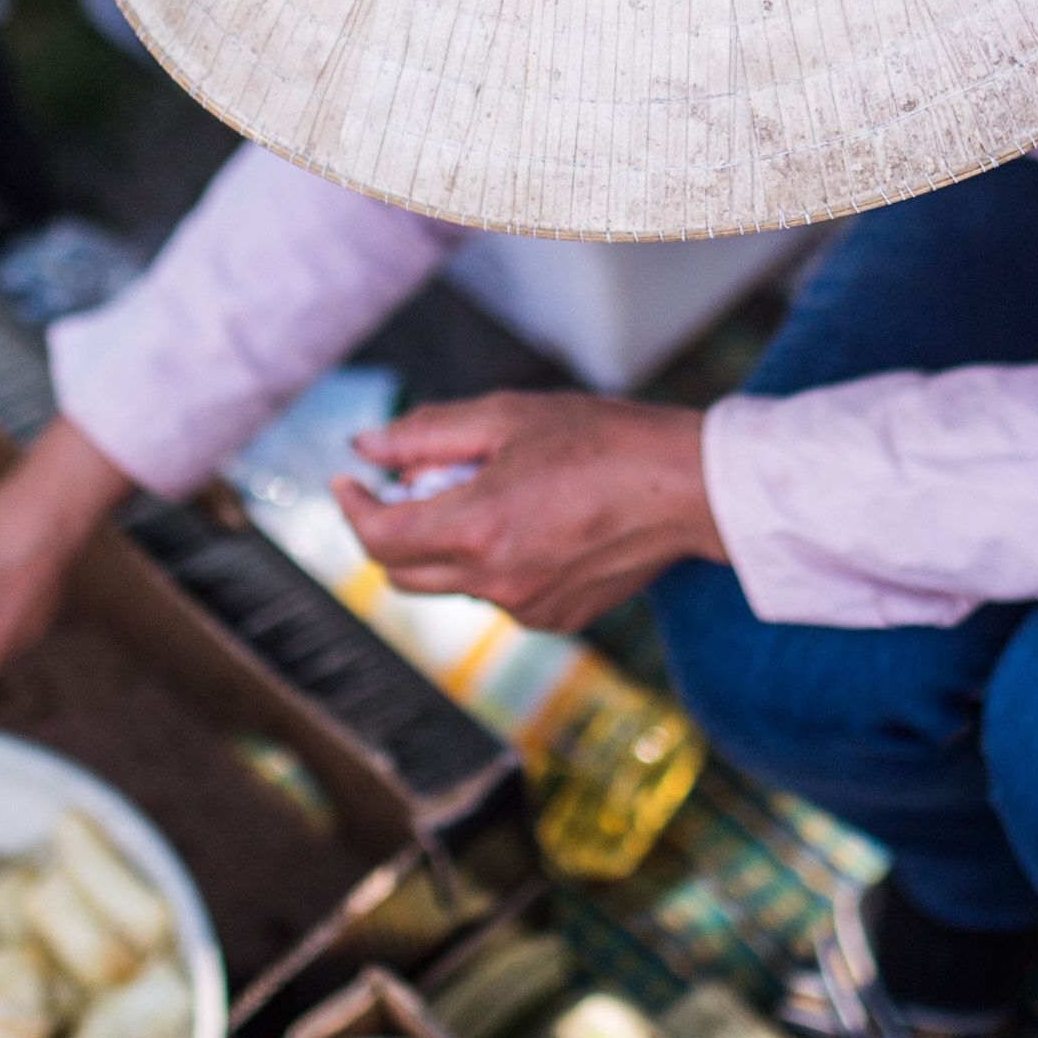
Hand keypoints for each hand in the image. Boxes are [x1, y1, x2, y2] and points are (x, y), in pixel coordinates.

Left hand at [334, 391, 722, 634]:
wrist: (689, 489)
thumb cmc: (603, 440)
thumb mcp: (508, 417)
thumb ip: (425, 434)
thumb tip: (364, 448)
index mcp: (477, 527)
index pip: (378, 536)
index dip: (351, 507)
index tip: (349, 481)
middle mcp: (495, 581)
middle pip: (400, 572)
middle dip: (389, 528)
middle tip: (412, 483)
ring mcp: (526, 608)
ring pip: (451, 584)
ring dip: (446, 543)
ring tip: (494, 492)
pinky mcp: (556, 619)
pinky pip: (498, 595)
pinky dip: (492, 562)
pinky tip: (534, 522)